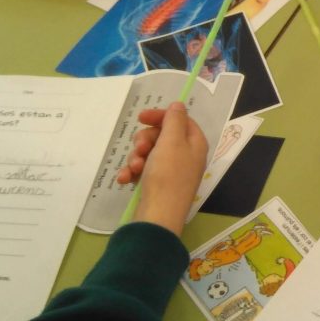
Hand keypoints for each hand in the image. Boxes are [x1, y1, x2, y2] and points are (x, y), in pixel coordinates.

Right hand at [116, 102, 208, 234]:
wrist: (158, 215)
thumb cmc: (168, 175)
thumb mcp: (172, 141)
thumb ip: (174, 121)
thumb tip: (179, 105)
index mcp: (195, 144)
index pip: (180, 120)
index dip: (161, 116)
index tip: (141, 117)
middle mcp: (186, 156)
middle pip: (162, 136)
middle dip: (145, 140)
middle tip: (140, 149)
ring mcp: (172, 171)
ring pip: (149, 153)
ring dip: (136, 157)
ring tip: (134, 168)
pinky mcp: (157, 184)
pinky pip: (142, 170)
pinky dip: (132, 172)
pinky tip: (124, 179)